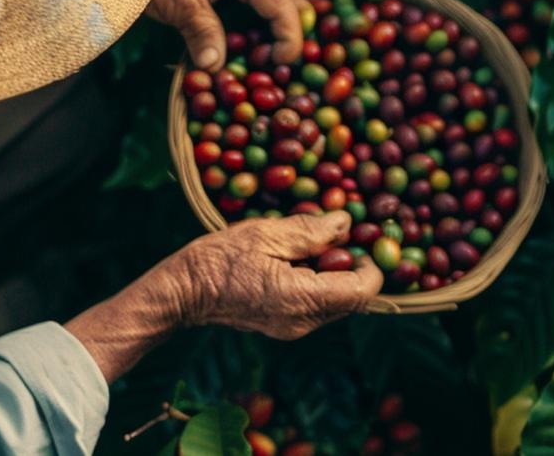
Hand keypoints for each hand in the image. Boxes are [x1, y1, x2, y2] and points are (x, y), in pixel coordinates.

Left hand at [145, 0, 308, 69]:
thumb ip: (199, 29)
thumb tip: (216, 66)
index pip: (285, 8)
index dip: (290, 40)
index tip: (279, 67)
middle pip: (292, 6)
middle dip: (290, 39)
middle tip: (273, 70)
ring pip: (276, 9)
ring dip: (272, 38)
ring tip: (256, 68)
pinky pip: (254, 10)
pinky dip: (253, 33)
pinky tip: (239, 54)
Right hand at [176, 212, 383, 338]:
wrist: (182, 292)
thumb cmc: (218, 259)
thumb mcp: (266, 233)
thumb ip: (312, 231)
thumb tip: (347, 224)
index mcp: (302, 300)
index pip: (363, 292)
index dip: (371, 264)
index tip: (360, 238)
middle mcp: (303, 322)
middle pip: (353, 298)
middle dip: (352, 265)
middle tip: (334, 235)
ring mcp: (294, 328)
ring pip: (337, 302)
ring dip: (335, 272)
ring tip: (310, 244)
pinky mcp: (285, 326)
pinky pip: (318, 304)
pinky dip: (319, 281)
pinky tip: (296, 259)